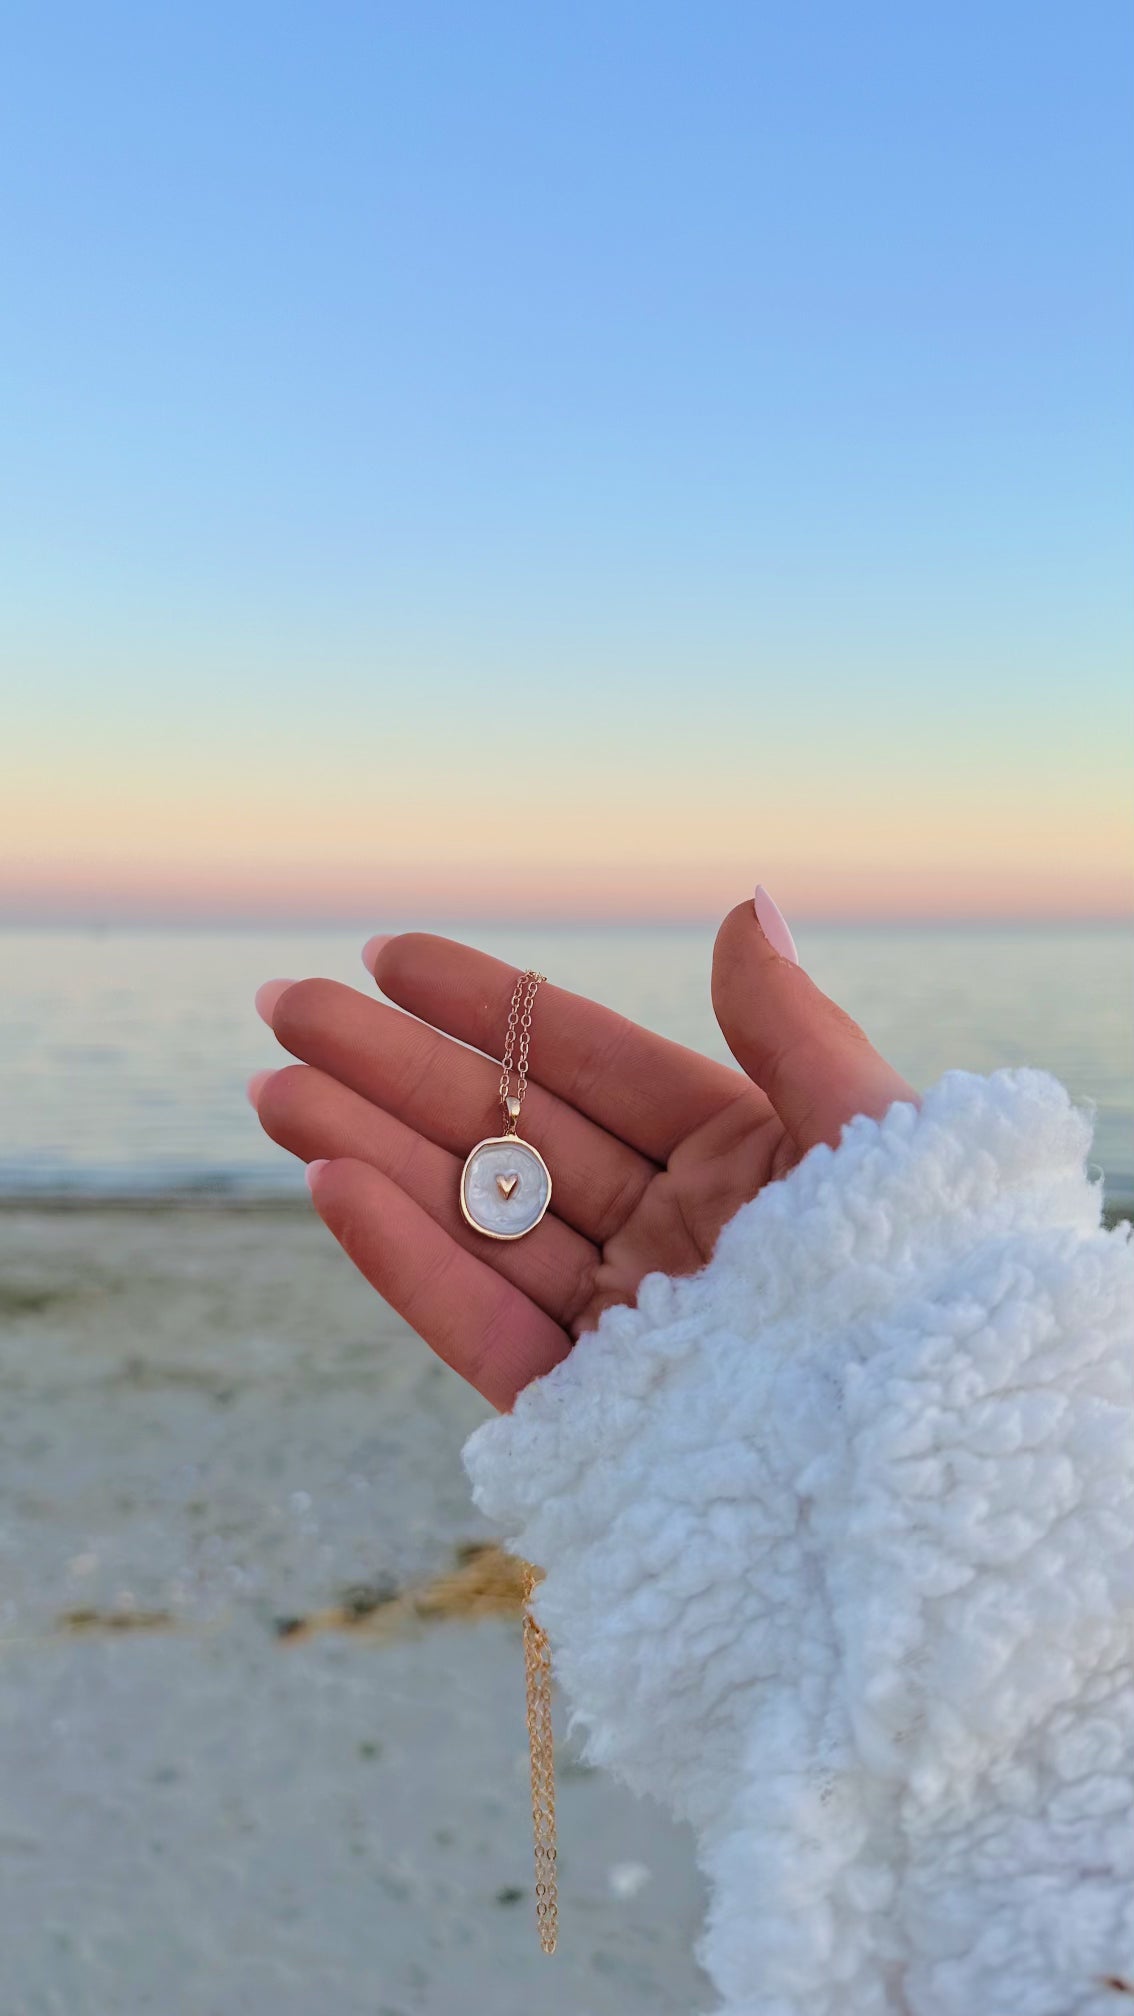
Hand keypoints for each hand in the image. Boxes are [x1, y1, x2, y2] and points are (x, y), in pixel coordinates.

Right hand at [250, 901, 914, 1409]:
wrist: (932, 1480)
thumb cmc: (927, 1295)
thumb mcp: (872, 1139)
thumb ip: (791, 1030)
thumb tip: (744, 902)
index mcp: (740, 1160)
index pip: (588, 1060)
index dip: (489, 1004)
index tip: (392, 953)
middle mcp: (670, 1237)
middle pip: (509, 1132)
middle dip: (394, 1067)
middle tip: (287, 1005)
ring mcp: (621, 1327)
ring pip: (476, 1220)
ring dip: (370, 1149)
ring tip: (271, 1085)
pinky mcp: (585, 1418)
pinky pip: (480, 1325)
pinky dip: (406, 1258)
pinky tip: (330, 1181)